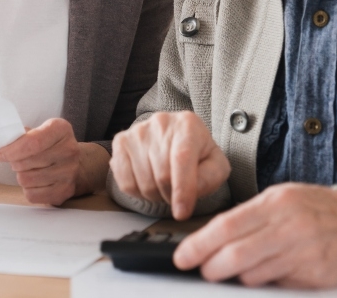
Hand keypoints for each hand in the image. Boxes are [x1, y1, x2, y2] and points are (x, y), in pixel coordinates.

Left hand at [0, 118, 107, 205]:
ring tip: (30, 171)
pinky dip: (29, 190)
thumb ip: (23, 135)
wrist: (77, 164)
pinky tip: (36, 182)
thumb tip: (5, 144)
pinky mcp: (65, 191)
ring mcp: (69, 172)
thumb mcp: (40, 131)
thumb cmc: (51, 146)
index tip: (2, 154)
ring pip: (26, 179)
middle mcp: (69, 150)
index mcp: (61, 129)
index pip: (32, 142)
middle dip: (15, 163)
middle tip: (19, 161)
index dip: (12, 150)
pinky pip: (32, 195)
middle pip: (25, 162)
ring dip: (22, 176)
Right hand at [109, 111, 229, 219]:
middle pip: (162, 175)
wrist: (174, 137)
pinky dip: (138, 193)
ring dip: (155, 195)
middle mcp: (160, 123)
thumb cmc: (196, 153)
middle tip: (177, 194)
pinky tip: (147, 183)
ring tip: (163, 186)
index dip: (182, 189)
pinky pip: (125, 182)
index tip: (182, 213)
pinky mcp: (121, 142)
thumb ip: (210, 177)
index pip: (182, 159)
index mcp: (188, 125)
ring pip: (143, 182)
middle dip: (171, 195)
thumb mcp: (215, 165)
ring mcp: (137, 132)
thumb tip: (191, 192)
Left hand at [174, 183, 336, 287]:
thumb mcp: (282, 200)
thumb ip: (251, 217)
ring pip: (252, 275)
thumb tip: (214, 239)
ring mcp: (301, 252)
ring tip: (235, 273)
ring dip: (236, 278)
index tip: (182, 256)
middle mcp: (288, 226)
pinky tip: (266, 274)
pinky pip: (275, 285)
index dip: (199, 244)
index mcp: (275, 203)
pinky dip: (263, 283)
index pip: (226, 226)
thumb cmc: (317, 211)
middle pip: (235, 254)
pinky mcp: (312, 275)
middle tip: (203, 272)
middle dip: (211, 267)